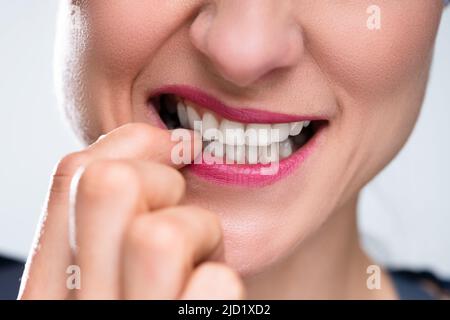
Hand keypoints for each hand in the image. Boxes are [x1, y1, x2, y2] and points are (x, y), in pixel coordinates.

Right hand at [19, 123, 244, 298]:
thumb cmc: (152, 298)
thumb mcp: (116, 264)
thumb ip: (112, 216)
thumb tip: (156, 139)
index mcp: (51, 282)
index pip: (71, 174)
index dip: (133, 143)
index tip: (176, 149)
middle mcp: (77, 309)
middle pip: (108, 188)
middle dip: (164, 185)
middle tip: (183, 214)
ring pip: (159, 238)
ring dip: (199, 237)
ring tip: (202, 260)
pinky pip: (212, 287)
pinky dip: (220, 284)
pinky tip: (211, 300)